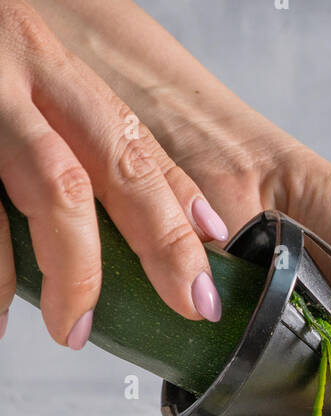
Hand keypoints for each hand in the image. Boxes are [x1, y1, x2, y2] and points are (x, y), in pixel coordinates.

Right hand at [0, 0, 226, 348]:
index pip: (129, 145)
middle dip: (151, 244)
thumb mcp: (19, 85)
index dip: (177, 213)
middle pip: (99, 166)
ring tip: (73, 329)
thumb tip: (149, 222)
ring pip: (44, 187)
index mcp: (45, 64)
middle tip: (185, 303)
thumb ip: (74, 140)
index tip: (205, 281)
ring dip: (66, 271)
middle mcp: (13, 68)